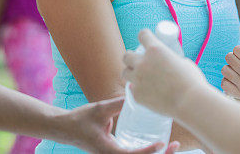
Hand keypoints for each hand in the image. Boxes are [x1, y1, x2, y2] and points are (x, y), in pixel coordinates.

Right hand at [61, 97, 178, 152]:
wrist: (65, 128)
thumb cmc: (80, 119)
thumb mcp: (100, 109)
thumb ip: (118, 103)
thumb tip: (135, 92)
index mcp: (109, 152)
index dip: (149, 152)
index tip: (162, 143)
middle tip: (175, 146)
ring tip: (172, 146)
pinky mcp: (115, 153)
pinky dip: (147, 153)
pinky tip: (158, 146)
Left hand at [122, 29, 207, 116]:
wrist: (189, 102)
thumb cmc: (191, 82)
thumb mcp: (182, 62)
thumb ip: (170, 60)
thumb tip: (167, 64)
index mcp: (155, 50)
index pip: (142, 35)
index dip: (144, 37)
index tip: (145, 40)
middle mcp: (143, 62)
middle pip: (127, 55)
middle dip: (132, 58)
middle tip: (139, 62)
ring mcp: (138, 79)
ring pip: (125, 73)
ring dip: (131, 74)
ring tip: (139, 78)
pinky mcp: (137, 95)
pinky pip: (132, 90)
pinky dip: (138, 90)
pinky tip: (146, 93)